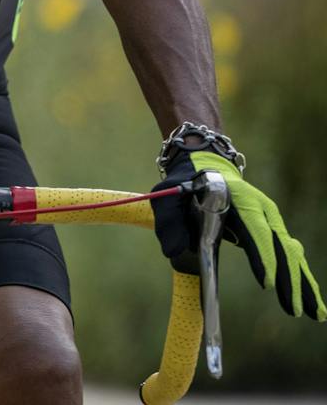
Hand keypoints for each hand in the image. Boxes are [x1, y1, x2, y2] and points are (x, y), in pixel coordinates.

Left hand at [153, 150, 323, 319]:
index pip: (257, 232)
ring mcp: (272, 221)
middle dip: (290, 280)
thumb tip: (175, 251)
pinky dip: (302, 279)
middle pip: (282, 248)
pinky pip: (291, 256)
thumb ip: (170, 221)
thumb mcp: (170, 196)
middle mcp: (264, 211)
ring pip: (293, 254)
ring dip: (304, 284)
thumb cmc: (187, 186)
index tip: (269, 284)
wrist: (206, 168)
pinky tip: (311, 303)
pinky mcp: (274, 231)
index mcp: (242, 201)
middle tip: (294, 310)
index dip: (264, 257)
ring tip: (315, 314)